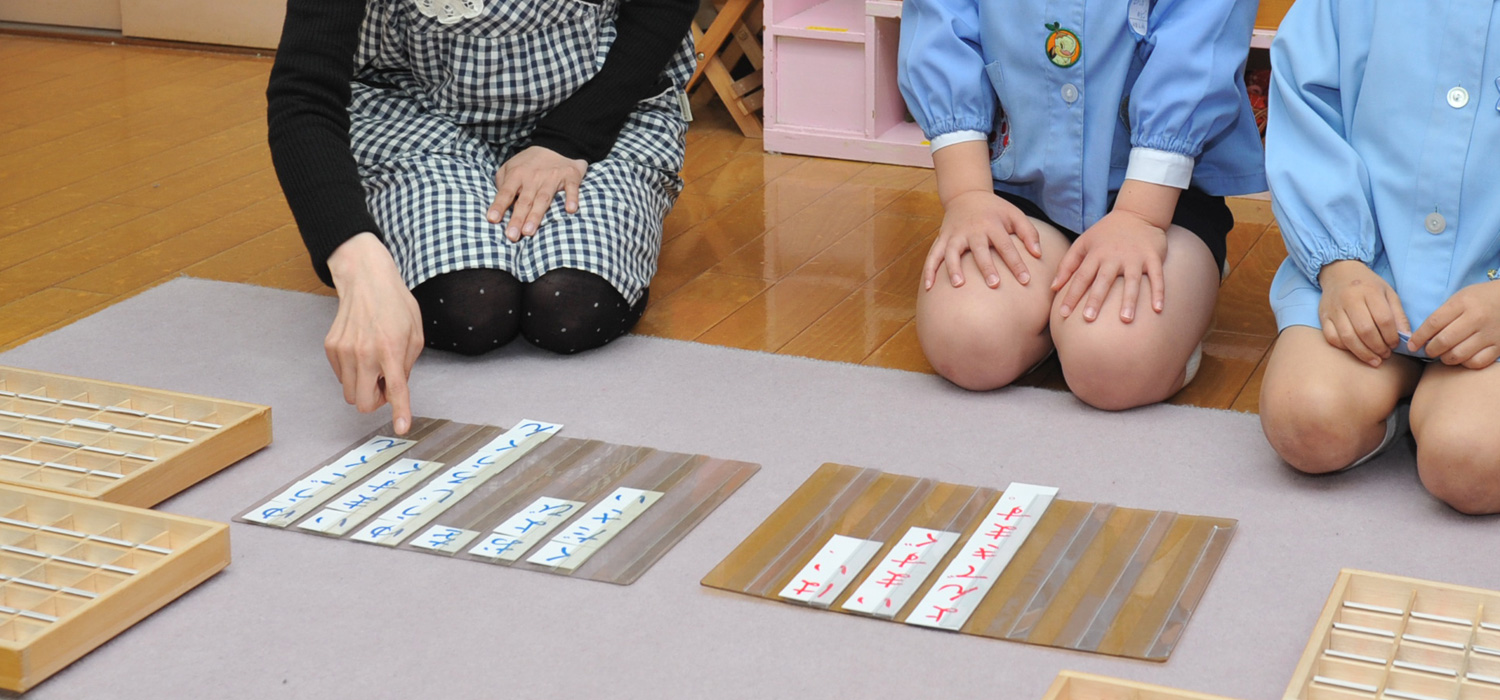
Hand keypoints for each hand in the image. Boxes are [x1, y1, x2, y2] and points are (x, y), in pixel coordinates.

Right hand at [325, 233, 423, 433]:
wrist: (366, 280)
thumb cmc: (395, 305)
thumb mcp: (415, 334)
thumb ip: (407, 365)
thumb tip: (394, 390)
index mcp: (391, 348)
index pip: (396, 389)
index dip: (399, 412)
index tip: (402, 428)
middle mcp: (365, 352)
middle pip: (363, 403)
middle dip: (375, 401)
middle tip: (385, 383)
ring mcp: (344, 350)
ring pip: (350, 394)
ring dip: (364, 387)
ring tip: (374, 366)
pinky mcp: (331, 347)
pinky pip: (341, 377)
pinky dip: (353, 373)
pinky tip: (361, 354)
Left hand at [487, 146, 586, 241]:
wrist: (556, 143)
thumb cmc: (530, 162)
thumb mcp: (510, 167)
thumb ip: (502, 183)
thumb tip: (499, 204)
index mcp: (517, 174)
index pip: (506, 192)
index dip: (499, 206)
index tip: (492, 219)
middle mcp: (533, 177)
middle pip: (524, 200)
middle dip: (517, 218)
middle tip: (512, 236)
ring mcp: (552, 177)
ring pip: (543, 199)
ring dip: (536, 215)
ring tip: (529, 232)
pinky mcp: (570, 177)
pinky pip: (571, 188)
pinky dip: (571, 198)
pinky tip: (570, 210)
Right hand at [922, 191, 1042, 290]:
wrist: (966, 195)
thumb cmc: (995, 210)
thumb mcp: (1015, 215)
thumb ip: (1029, 233)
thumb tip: (1038, 254)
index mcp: (993, 224)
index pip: (1006, 246)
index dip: (1016, 264)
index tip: (1026, 281)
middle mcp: (973, 230)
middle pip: (980, 250)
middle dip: (986, 267)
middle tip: (994, 285)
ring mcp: (955, 235)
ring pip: (952, 252)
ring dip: (954, 268)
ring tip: (959, 285)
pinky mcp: (942, 239)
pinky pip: (933, 255)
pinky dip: (929, 270)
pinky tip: (928, 287)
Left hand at [1051, 209, 1166, 322]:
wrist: (1137, 213)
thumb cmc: (1105, 234)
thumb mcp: (1083, 243)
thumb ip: (1067, 264)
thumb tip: (1052, 288)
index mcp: (1096, 254)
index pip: (1080, 277)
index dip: (1071, 295)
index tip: (1063, 314)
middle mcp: (1114, 256)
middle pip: (1103, 280)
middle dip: (1095, 299)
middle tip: (1088, 318)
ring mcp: (1135, 257)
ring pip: (1132, 281)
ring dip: (1129, 300)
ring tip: (1125, 319)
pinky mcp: (1153, 257)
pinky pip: (1157, 277)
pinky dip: (1159, 292)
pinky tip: (1158, 309)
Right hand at [1316, 259, 1407, 366]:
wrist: (1339, 273)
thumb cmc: (1367, 285)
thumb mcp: (1388, 293)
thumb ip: (1398, 315)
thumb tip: (1406, 337)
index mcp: (1369, 291)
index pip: (1384, 319)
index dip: (1392, 336)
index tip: (1395, 344)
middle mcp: (1350, 299)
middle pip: (1365, 330)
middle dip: (1378, 347)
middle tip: (1385, 355)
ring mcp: (1334, 309)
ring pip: (1348, 337)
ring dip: (1363, 352)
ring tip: (1374, 359)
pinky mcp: (1323, 316)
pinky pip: (1332, 337)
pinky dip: (1345, 348)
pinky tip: (1356, 350)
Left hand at [1408, 280, 1499, 367]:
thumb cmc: (1480, 299)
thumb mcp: (1460, 298)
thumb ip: (1442, 314)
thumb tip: (1422, 337)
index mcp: (1463, 303)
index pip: (1434, 323)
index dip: (1419, 337)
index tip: (1412, 345)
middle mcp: (1477, 318)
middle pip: (1444, 341)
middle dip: (1430, 350)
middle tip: (1429, 350)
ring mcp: (1490, 333)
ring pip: (1458, 354)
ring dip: (1446, 358)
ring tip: (1444, 354)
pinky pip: (1476, 362)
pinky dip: (1465, 363)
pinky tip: (1463, 357)